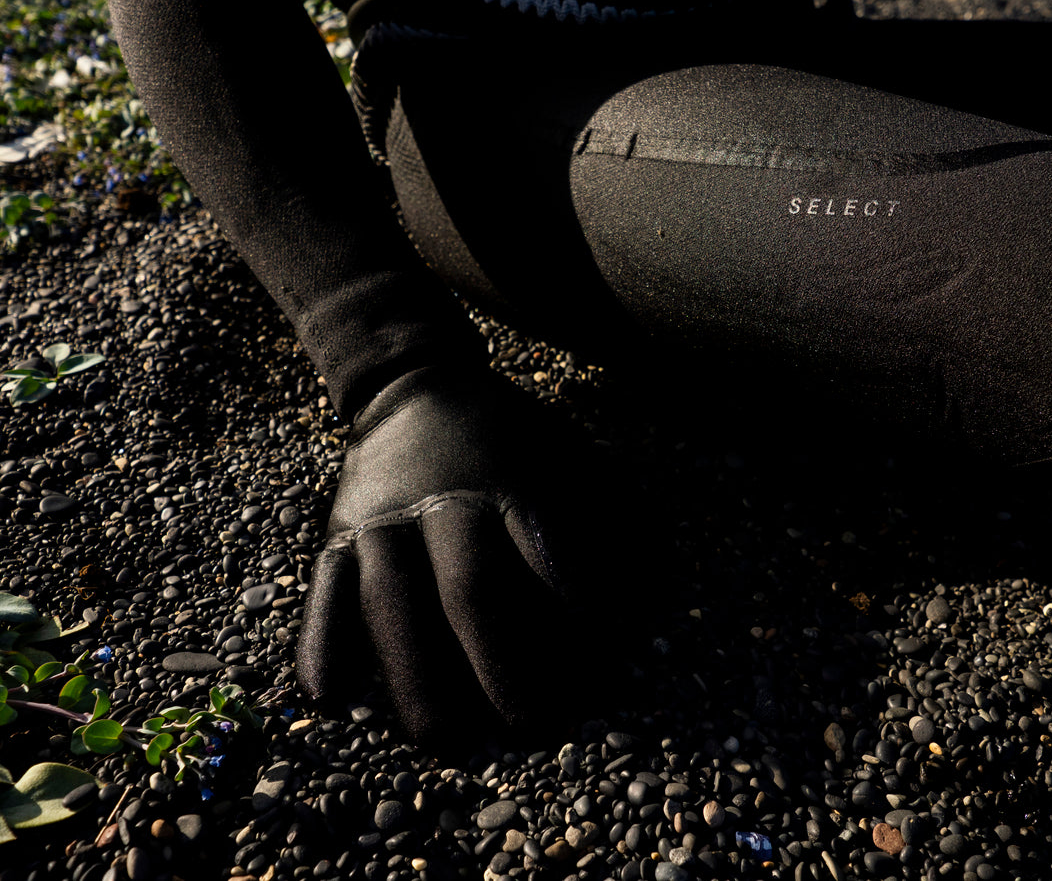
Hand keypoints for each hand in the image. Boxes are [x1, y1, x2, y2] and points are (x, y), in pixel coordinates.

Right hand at [295, 366, 621, 741]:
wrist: (417, 390)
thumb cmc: (515, 445)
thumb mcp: (575, 459)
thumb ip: (616, 523)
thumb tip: (653, 604)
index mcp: (514, 481)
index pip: (548, 554)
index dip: (577, 613)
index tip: (601, 672)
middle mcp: (445, 500)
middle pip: (471, 589)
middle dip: (504, 664)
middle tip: (533, 727)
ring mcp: (384, 518)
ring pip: (393, 601)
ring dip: (415, 675)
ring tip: (440, 740)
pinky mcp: (336, 534)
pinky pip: (323, 589)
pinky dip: (321, 641)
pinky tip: (329, 697)